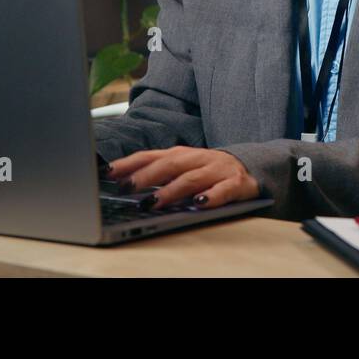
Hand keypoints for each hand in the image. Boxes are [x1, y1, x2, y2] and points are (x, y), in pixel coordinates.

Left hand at [105, 147, 261, 209]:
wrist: (250, 168)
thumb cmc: (208, 171)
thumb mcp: (182, 167)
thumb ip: (157, 172)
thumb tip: (122, 181)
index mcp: (180, 154)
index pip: (150, 156)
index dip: (129, 163)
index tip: (108, 172)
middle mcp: (197, 158)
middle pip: (168, 164)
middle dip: (146, 176)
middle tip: (127, 188)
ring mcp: (217, 170)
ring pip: (191, 179)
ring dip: (171, 191)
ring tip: (153, 202)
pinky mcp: (235, 183)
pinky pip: (223, 191)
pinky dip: (211, 197)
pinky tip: (198, 204)